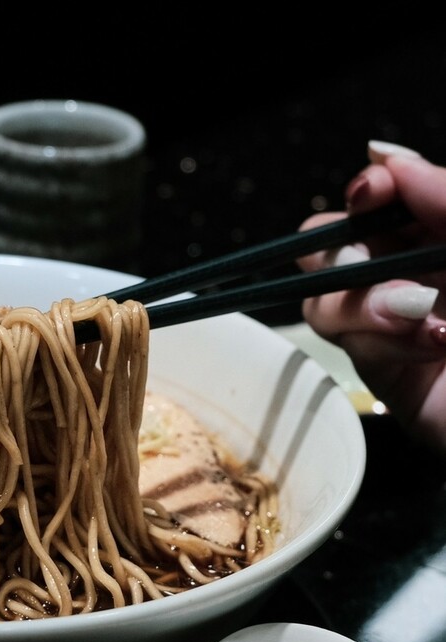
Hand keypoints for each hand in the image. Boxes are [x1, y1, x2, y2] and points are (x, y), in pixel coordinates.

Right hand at [298, 140, 445, 452]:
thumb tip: (381, 155)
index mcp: (444, 237)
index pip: (383, 198)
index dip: (367, 191)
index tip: (368, 194)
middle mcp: (412, 274)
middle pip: (332, 246)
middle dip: (343, 253)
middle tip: (368, 266)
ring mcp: (392, 325)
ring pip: (323, 297)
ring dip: (363, 304)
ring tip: (421, 316)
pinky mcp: (382, 371)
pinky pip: (346, 344)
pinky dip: (380, 340)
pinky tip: (429, 346)